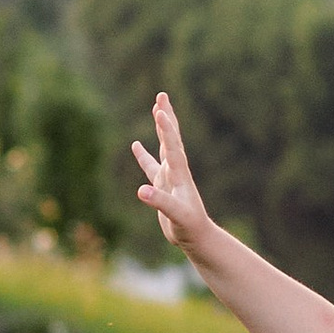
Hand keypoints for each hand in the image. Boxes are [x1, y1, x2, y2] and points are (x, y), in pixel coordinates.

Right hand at [130, 93, 216, 253]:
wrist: (197, 237)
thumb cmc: (190, 227)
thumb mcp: (176, 216)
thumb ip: (160, 202)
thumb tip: (141, 190)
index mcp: (180, 175)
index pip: (172, 147)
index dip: (166, 129)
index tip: (160, 109)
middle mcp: (176, 171)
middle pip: (171, 138)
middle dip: (166, 117)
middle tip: (162, 95)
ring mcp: (169, 177)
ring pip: (164, 146)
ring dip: (160, 128)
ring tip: (157, 109)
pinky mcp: (162, 186)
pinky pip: (151, 166)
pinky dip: (144, 155)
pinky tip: (136, 144)